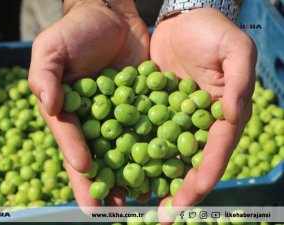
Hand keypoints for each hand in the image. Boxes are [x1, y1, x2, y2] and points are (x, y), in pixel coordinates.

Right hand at [28, 0, 148, 206]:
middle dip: (108, 184)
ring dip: (134, 175)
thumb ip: (46, 78)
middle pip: (101, 157)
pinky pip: (150, 130)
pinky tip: (166, 167)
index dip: (80, 167)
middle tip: (117, 211)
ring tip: (143, 200)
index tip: (89, 190)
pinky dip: (157, 148)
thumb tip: (50, 106)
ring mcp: (123, 115)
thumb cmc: (77, 31)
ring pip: (127, 150)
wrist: (111, 15)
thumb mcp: (52, 50)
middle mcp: (97, 120)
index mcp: (71, 113)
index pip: (73, 146)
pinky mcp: (145, 105)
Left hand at [151, 8, 256, 208]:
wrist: (180, 21)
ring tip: (142, 204)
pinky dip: (137, 155)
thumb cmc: (211, 32)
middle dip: (179, 190)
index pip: (216, 151)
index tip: (191, 199)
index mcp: (220, 115)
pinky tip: (125, 171)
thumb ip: (239, 81)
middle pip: (189, 162)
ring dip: (156, 180)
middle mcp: (197, 123)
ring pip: (166, 155)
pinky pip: (145, 136)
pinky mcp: (153, 111)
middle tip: (165, 216)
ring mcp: (173, 120)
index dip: (205, 176)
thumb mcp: (234, 50)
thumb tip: (233, 115)